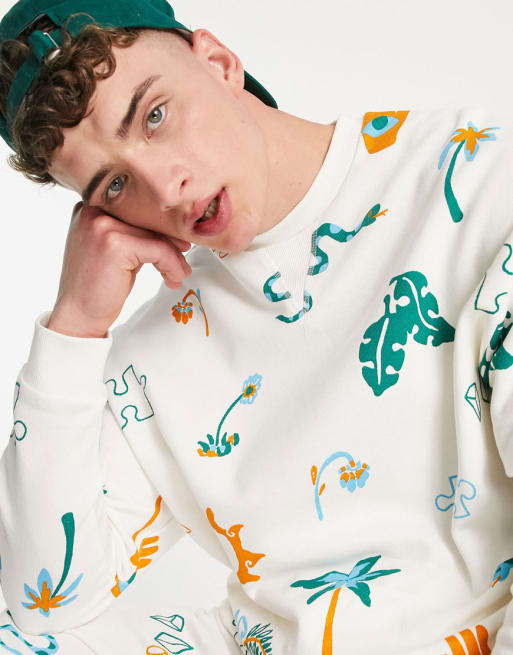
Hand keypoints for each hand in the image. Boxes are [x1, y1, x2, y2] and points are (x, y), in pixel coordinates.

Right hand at [47, 202, 191, 337]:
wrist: (78, 314)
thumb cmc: (98, 284)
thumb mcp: (116, 249)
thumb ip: (136, 233)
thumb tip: (173, 230)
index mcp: (92, 206)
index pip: (139, 209)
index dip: (162, 228)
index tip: (179, 245)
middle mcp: (94, 209)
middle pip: (149, 219)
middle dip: (171, 242)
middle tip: (182, 263)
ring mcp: (102, 224)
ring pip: (157, 235)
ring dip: (174, 258)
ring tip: (178, 275)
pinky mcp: (114, 243)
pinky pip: (158, 249)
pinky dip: (171, 266)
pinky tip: (173, 280)